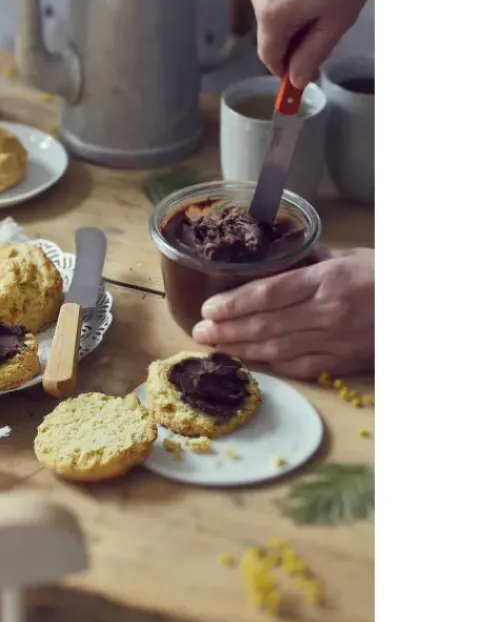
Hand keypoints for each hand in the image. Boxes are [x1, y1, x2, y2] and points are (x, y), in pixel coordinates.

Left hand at [192, 248, 373, 379]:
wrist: (423, 306)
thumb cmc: (384, 274)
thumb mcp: (347, 255)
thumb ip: (307, 260)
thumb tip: (270, 261)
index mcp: (326, 279)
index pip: (268, 294)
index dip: (233, 303)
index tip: (207, 309)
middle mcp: (327, 311)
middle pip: (265, 324)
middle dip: (226, 330)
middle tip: (198, 334)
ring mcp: (336, 340)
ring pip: (277, 348)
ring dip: (240, 350)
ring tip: (214, 348)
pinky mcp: (344, 361)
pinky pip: (300, 366)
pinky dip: (271, 364)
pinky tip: (249, 362)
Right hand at [246, 0, 374, 87]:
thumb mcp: (336, 22)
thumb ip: (311, 56)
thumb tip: (296, 79)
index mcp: (271, 13)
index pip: (269, 56)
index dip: (285, 71)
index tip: (299, 80)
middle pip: (270, 32)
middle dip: (292, 41)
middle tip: (323, 35)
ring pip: (272, 9)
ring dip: (293, 16)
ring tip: (324, 2)